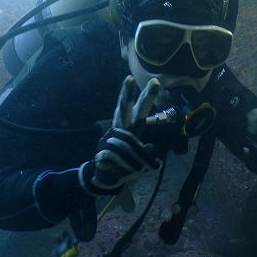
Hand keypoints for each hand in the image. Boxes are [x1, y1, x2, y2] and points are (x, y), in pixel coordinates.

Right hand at [79, 77, 162, 194]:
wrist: (105, 179)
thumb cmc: (125, 166)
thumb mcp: (144, 161)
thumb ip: (149, 153)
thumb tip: (152, 148)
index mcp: (130, 130)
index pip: (139, 111)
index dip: (146, 97)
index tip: (155, 82)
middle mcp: (119, 130)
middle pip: (124, 109)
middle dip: (127, 94)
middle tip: (130, 77)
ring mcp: (109, 139)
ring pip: (120, 136)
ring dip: (132, 153)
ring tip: (133, 159)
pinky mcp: (102, 151)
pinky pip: (113, 156)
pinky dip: (119, 165)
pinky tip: (114, 167)